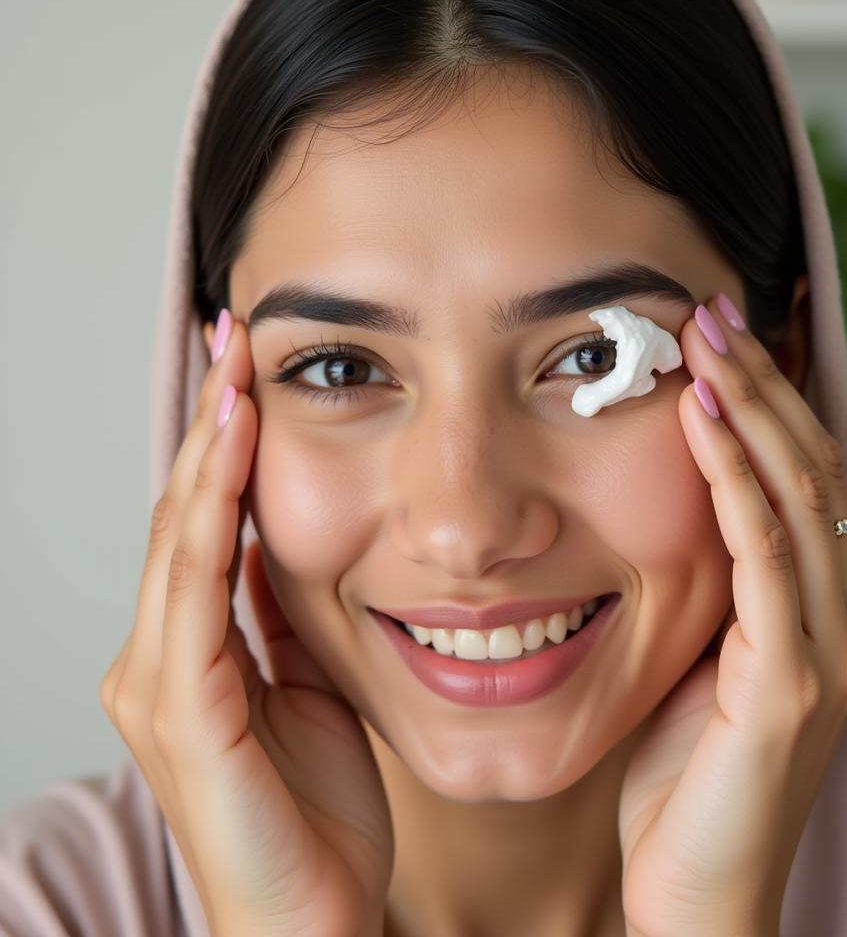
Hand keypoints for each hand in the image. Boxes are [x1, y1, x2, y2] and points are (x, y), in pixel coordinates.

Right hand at [100, 311, 392, 936]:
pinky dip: (211, 515)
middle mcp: (158, 656)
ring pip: (179, 538)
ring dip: (208, 448)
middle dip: (210, 421)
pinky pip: (196, 593)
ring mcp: (158, 684)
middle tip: (234, 338)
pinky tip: (231, 451)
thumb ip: (286, 613)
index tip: (247, 366)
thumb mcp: (310, 683)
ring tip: (233, 369)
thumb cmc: (317, 808)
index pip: (203, 519)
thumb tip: (288, 534)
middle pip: (183, 511)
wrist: (315, 918)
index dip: (222, 440)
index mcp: (192, 648)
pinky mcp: (182, 712)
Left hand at [618, 294, 846, 936]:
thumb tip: (674, 500)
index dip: (771, 396)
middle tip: (714, 306)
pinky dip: (734, 478)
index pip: (803, 475)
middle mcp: (841, 618)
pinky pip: (763, 556)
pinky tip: (703, 420)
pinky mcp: (790, 685)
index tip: (725, 331)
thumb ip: (709, 584)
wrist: (692, 892)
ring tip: (709, 336)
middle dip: (763, 379)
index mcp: (821, 608)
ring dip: (752, 407)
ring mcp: (826, 650)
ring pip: (796, 495)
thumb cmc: (683, 775)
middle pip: (808, 467)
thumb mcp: (699, 655)